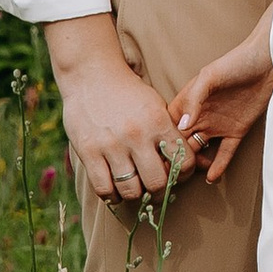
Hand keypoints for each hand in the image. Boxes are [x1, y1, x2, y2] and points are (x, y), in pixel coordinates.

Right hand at [46, 15, 183, 210]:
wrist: (91, 74)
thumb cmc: (127, 92)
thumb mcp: (155, 106)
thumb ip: (168, 132)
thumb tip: (183, 163)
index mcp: (158, 122)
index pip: (183, 161)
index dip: (183, 175)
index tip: (177, 177)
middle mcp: (137, 135)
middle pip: (157, 183)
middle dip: (160, 193)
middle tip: (155, 191)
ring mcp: (112, 145)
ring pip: (131, 191)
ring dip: (135, 196)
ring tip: (134, 190)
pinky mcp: (89, 152)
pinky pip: (104, 189)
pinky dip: (111, 196)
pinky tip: (114, 190)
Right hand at [173, 14, 272, 185]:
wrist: (267, 62)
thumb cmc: (235, 63)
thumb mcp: (209, 77)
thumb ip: (193, 100)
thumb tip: (182, 127)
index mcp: (187, 103)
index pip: (170, 128)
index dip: (164, 143)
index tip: (159, 159)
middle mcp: (199, 117)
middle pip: (182, 143)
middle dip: (176, 159)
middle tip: (172, 176)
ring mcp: (217, 125)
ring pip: (200, 151)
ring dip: (195, 165)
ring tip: (190, 177)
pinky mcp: (236, 132)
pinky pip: (224, 153)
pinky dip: (218, 166)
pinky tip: (212, 177)